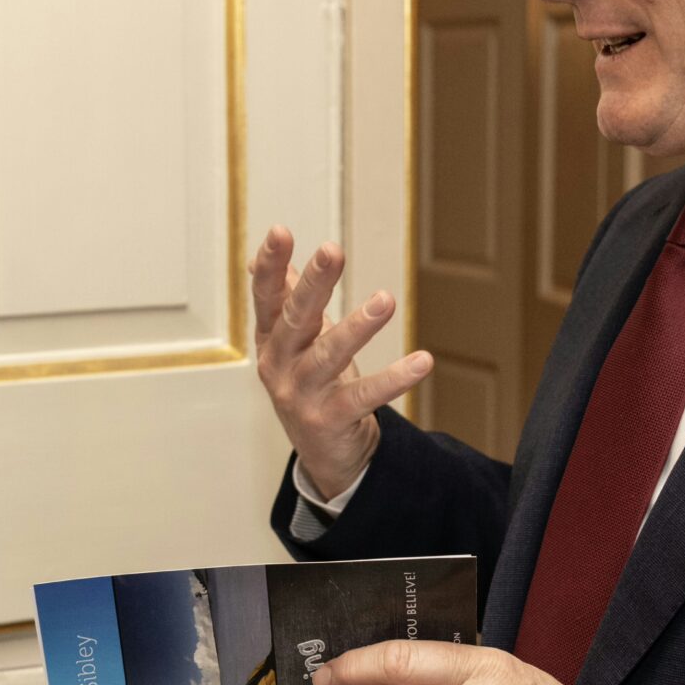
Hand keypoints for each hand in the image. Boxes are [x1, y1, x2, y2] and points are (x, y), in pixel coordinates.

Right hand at [250, 226, 432, 498]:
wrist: (324, 452)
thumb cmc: (312, 384)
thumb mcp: (294, 342)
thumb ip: (283, 302)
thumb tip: (261, 260)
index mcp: (270, 340)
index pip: (266, 298)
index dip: (271, 266)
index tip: (280, 231)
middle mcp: (278, 366)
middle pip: (295, 320)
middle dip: (314, 284)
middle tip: (332, 251)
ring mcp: (301, 395)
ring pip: (329, 356)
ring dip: (358, 327)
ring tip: (386, 300)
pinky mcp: (330, 420)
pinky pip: (365, 396)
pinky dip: (394, 379)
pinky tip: (422, 361)